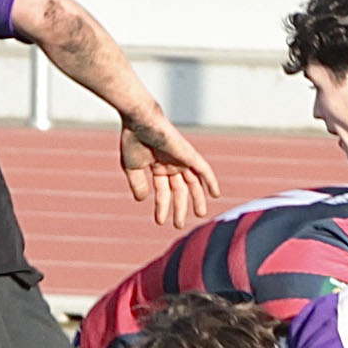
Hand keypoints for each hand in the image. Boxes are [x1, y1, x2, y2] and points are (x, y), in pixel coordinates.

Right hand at [120, 112, 219, 228]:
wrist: (140, 122)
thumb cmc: (133, 140)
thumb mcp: (132, 168)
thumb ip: (138, 184)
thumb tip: (142, 200)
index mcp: (159, 166)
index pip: (163, 191)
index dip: (162, 206)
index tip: (160, 222)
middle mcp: (172, 164)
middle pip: (180, 190)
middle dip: (180, 207)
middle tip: (179, 225)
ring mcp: (182, 159)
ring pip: (194, 183)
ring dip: (197, 199)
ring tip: (200, 214)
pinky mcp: (189, 154)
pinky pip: (204, 170)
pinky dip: (210, 181)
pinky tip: (215, 194)